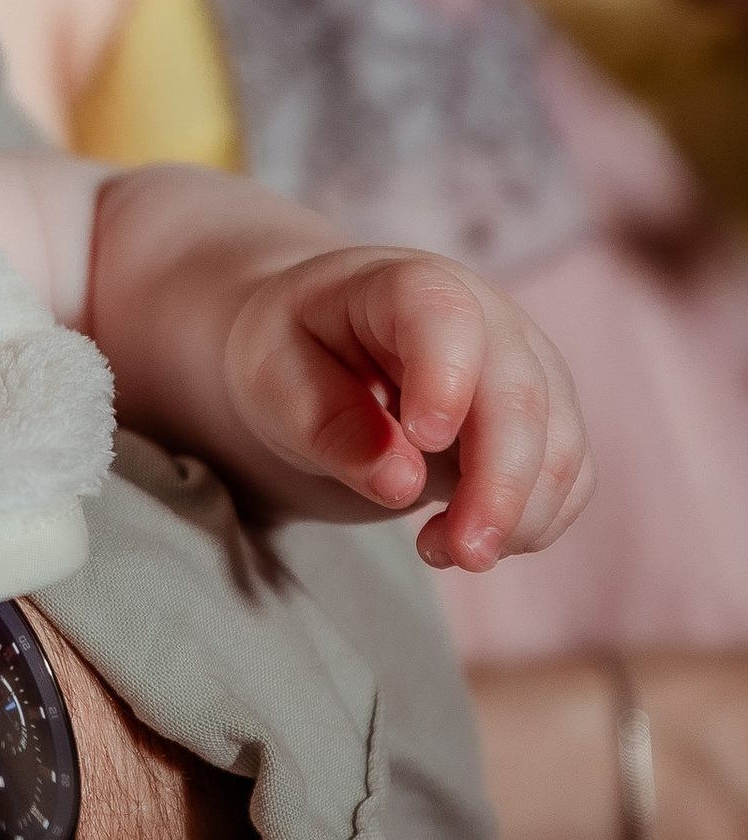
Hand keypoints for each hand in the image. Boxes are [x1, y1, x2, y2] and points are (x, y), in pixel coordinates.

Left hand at [223, 245, 592, 570]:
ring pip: (560, 444)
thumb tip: (401, 482)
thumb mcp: (268, 374)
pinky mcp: (547, 419)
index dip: (445, 376)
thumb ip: (324, 422)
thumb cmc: (294, 349)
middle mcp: (486, 317)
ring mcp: (528, 366)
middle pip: (520, 394)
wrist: (326, 345)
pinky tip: (462, 540)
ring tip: (438, 552)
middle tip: (463, 554)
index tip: (423, 439)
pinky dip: (531, 522)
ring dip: (517, 515)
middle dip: (500, 484)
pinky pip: (570, 477)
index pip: (444, 315)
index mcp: (405, 285)